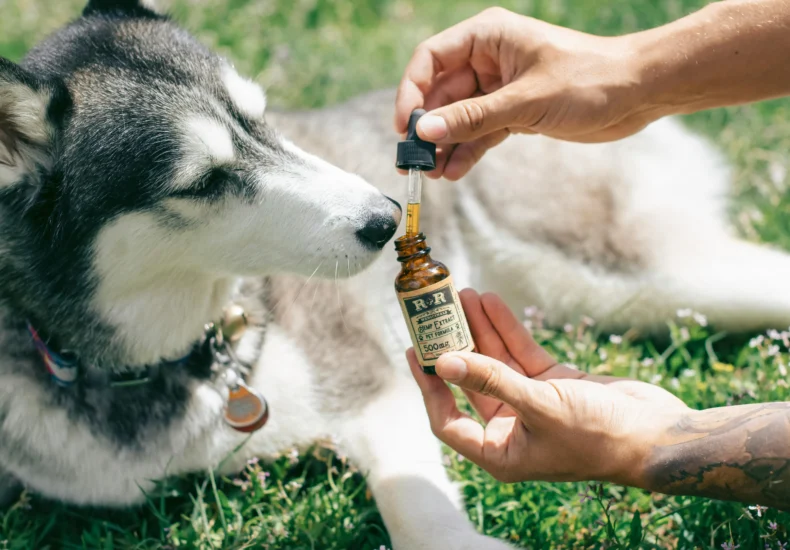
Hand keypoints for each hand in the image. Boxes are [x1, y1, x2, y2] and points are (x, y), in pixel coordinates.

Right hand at [395, 8, 657, 179]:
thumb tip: (425, 132)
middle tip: (412, 162)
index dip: (412, 92)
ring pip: (459, 117)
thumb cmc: (590, 79)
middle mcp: (489, 59)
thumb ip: (473, 118)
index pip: (431, 59)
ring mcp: (500, 87)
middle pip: (441, 93)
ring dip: (444, 145)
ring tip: (431, 174)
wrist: (637, 93)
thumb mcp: (526, 100)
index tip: (405, 127)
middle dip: (427, 128)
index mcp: (488, 37)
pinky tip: (455, 172)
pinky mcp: (514, 112)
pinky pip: (480, 132)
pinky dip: (467, 151)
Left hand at [407, 290, 690, 485]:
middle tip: (436, 314)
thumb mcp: (540, 406)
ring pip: (495, 362)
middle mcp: (511, 430)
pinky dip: (507, 329)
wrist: (658, 434)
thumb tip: (445, 362)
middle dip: (455, 347)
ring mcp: (532, 405)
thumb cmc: (599, 436)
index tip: (417, 352)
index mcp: (501, 452)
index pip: (448, 421)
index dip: (429, 387)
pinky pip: (522, 353)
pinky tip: (492, 302)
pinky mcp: (554, 384)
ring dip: (480, 330)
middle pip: (470, 383)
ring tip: (464, 294)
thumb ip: (491, 381)